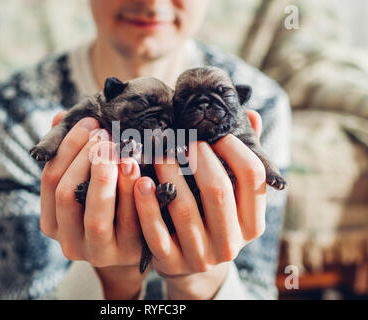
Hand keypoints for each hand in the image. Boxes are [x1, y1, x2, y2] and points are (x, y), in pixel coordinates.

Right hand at [40, 112, 147, 299]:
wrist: (137, 240)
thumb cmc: (108, 202)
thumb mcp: (88, 181)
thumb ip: (73, 153)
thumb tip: (59, 117)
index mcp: (52, 222)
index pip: (51, 179)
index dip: (69, 147)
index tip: (90, 122)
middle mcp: (69, 242)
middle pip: (67, 194)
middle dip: (86, 158)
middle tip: (105, 134)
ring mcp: (97, 253)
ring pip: (96, 215)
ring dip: (108, 177)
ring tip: (122, 150)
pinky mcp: (127, 254)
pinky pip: (130, 223)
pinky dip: (134, 195)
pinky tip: (141, 172)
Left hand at [133, 110, 264, 299]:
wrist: (191, 266)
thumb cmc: (212, 219)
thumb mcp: (232, 198)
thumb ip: (241, 160)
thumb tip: (252, 115)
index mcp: (252, 223)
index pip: (252, 176)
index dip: (234, 147)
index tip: (214, 131)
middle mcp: (231, 243)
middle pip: (218, 190)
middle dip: (198, 157)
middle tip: (182, 139)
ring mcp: (201, 256)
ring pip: (185, 209)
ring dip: (169, 173)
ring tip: (159, 152)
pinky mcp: (171, 262)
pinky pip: (157, 233)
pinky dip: (147, 205)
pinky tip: (140, 182)